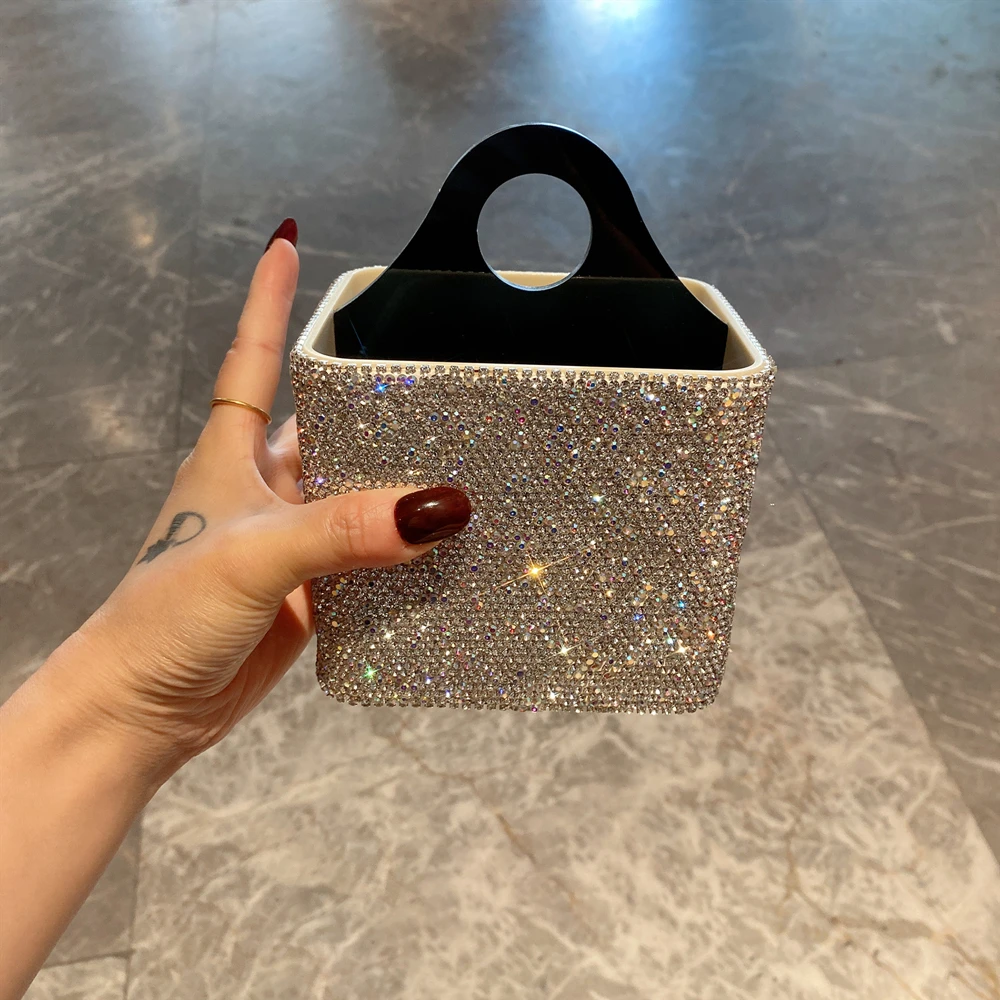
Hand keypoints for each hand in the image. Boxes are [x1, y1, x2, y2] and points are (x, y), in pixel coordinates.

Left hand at [45, 221, 471, 777]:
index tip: (289, 242)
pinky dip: (408, 558)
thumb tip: (443, 505)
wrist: (146, 710)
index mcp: (232, 455)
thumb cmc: (167, 615)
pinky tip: (451, 553)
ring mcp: (294, 544)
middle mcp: (266, 491)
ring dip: (406, 490)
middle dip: (384, 407)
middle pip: (335, 430)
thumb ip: (345, 528)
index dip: (269, 300)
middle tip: (450, 384)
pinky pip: (374, 562)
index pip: (252, 358)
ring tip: (475, 468)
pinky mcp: (316, 595)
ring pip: (363, 499)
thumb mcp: (254, 555)